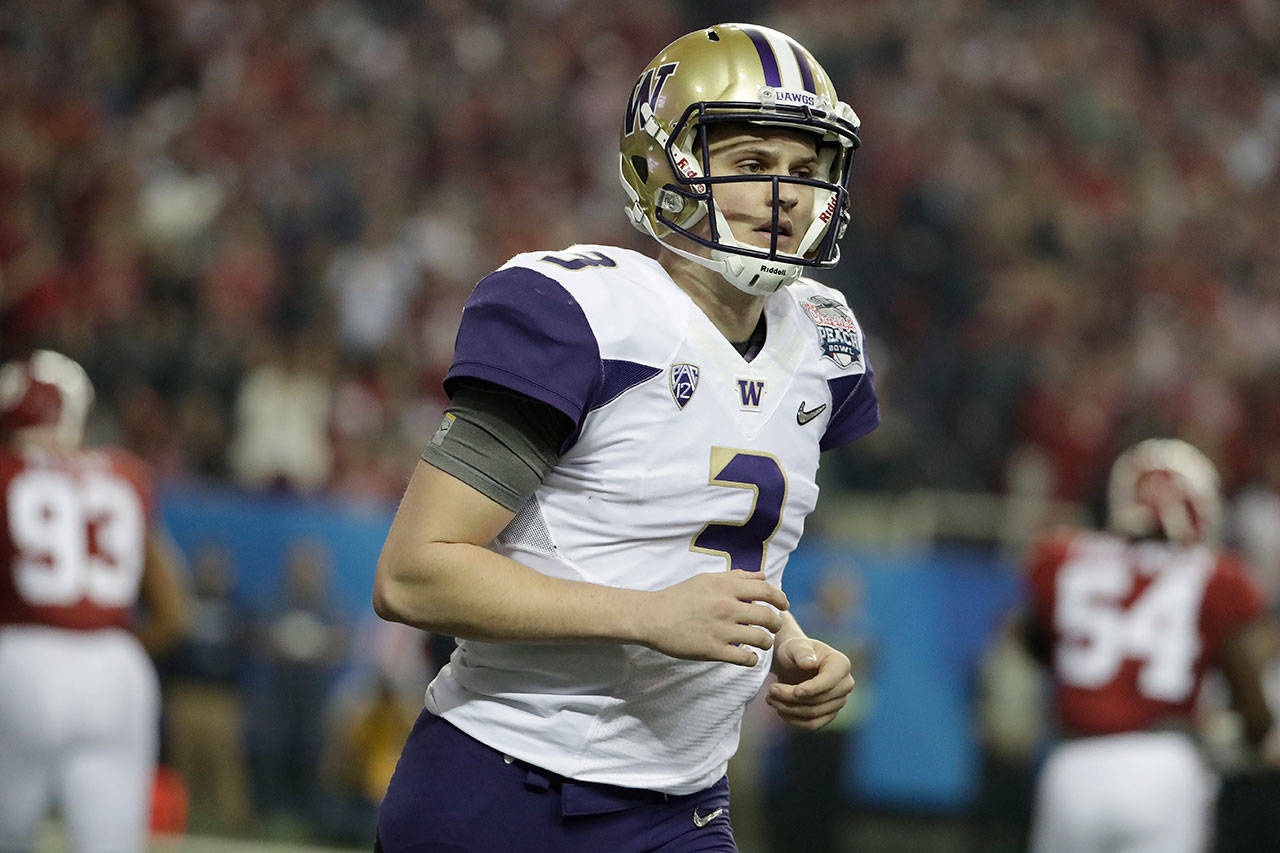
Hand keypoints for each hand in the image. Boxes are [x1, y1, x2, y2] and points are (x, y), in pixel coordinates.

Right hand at [639, 570, 788, 665]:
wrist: (653, 617)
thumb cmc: (680, 596)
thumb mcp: (707, 579)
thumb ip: (736, 577)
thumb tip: (762, 575)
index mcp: (726, 587)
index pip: (766, 589)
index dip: (780, 598)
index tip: (784, 606)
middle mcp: (726, 607)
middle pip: (768, 616)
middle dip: (776, 623)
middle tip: (773, 626)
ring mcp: (721, 630)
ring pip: (761, 639)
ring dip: (766, 642)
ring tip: (762, 642)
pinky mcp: (713, 651)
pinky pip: (745, 658)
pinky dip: (752, 659)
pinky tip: (748, 656)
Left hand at [767, 636, 853, 729]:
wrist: (792, 662)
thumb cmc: (794, 650)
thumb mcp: (795, 646)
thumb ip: (802, 653)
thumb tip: (809, 664)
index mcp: (841, 664)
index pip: (829, 681)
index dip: (812, 688)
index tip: (794, 691)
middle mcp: (845, 684)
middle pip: (819, 700)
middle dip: (791, 698)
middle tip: (770, 691)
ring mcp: (839, 701)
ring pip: (814, 714)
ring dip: (789, 709)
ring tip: (770, 698)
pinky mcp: (829, 714)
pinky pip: (813, 724)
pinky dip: (794, 720)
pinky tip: (780, 710)